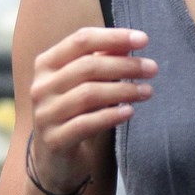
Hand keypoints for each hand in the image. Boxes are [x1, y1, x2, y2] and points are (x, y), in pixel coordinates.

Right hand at [29, 26, 156, 191]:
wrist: (55, 157)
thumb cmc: (76, 110)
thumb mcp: (87, 81)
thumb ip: (104, 59)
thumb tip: (130, 42)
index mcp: (47, 64)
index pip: (81, 40)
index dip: (114, 37)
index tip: (144, 39)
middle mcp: (41, 86)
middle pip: (87, 67)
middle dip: (125, 65)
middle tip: (152, 69)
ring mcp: (45, 114)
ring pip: (88, 94)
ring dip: (124, 90)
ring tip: (148, 91)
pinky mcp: (53, 140)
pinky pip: (85, 124)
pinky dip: (111, 115)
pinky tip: (130, 112)